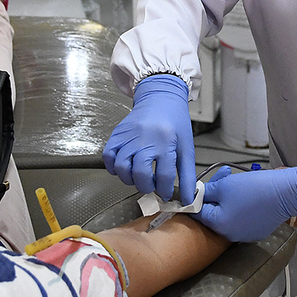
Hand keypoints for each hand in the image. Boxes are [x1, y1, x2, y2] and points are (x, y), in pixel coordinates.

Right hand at [103, 74, 194, 203]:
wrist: (161, 98)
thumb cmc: (175, 123)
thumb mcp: (186, 148)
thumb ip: (187, 175)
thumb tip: (188, 199)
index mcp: (166, 143)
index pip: (164, 176)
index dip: (164, 190)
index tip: (165, 193)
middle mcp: (146, 139)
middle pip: (140, 174)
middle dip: (146, 186)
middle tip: (151, 185)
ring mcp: (129, 136)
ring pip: (121, 167)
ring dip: (128, 179)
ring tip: (138, 177)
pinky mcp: (118, 133)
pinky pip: (108, 155)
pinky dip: (113, 166)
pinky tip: (124, 167)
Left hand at [194, 165, 296, 241]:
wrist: (286, 192)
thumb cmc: (256, 188)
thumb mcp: (224, 185)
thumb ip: (206, 192)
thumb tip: (197, 196)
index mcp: (219, 225)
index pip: (198, 213)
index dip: (196, 199)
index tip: (197, 189)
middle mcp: (230, 235)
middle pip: (214, 215)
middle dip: (215, 198)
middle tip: (221, 180)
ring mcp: (245, 235)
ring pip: (228, 217)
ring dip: (228, 202)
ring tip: (237, 185)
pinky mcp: (257, 232)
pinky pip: (242, 220)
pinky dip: (241, 209)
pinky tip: (248, 196)